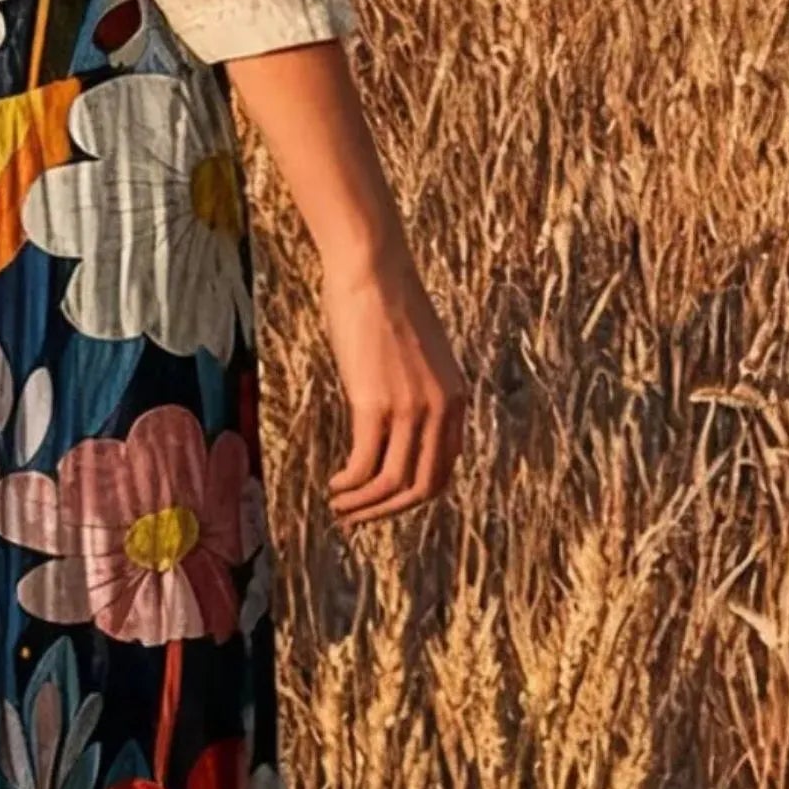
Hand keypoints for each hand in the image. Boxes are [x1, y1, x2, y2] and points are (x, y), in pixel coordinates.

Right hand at [321, 238, 464, 526]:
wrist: (372, 271)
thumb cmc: (386, 305)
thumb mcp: (416, 357)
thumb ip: (416, 391)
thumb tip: (395, 422)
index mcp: (454, 400)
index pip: (443, 471)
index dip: (411, 499)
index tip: (381, 503)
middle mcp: (440, 409)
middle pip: (422, 488)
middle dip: (387, 512)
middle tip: (356, 518)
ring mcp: (410, 409)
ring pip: (392, 484)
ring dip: (362, 504)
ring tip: (339, 506)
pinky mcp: (376, 404)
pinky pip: (365, 464)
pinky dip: (348, 484)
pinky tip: (333, 484)